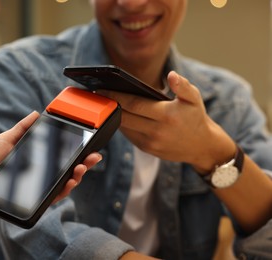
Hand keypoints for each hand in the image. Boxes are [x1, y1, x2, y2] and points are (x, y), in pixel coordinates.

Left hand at [0, 111, 101, 209]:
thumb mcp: (6, 140)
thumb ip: (22, 128)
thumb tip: (37, 113)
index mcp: (38, 160)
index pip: (62, 156)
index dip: (78, 152)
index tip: (88, 146)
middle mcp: (41, 175)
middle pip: (69, 171)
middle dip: (84, 164)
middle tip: (92, 158)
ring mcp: (38, 188)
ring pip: (65, 185)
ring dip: (77, 177)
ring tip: (81, 168)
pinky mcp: (33, 200)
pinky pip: (53, 197)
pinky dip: (64, 190)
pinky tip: (70, 182)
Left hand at [98, 71, 234, 172]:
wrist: (202, 146)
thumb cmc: (195, 118)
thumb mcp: (194, 99)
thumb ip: (183, 86)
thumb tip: (171, 75)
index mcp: (166, 115)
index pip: (134, 104)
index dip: (115, 96)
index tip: (101, 89)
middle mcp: (156, 131)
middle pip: (124, 116)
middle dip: (109, 105)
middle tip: (97, 95)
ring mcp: (150, 142)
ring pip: (124, 127)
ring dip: (113, 116)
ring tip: (103, 103)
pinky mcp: (147, 149)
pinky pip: (129, 135)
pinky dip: (122, 125)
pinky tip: (117, 115)